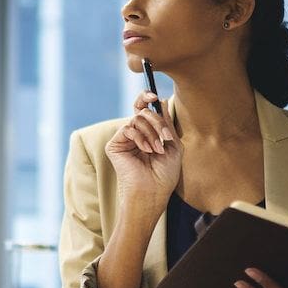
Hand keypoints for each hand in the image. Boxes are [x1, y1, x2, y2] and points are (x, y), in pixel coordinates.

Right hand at [104, 91, 181, 226]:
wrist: (153, 192)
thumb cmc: (164, 175)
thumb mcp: (172, 145)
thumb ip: (166, 123)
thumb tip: (160, 101)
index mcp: (147, 133)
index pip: (144, 109)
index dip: (146, 98)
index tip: (154, 95)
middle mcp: (134, 134)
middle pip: (142, 111)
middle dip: (157, 120)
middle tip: (165, 136)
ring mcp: (124, 139)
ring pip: (137, 119)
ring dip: (152, 133)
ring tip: (157, 150)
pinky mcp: (115, 146)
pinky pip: (127, 128)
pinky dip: (140, 138)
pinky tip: (146, 151)